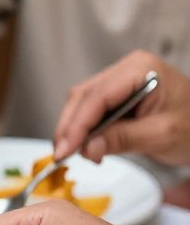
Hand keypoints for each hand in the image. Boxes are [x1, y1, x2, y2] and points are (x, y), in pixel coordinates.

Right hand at [54, 50, 189, 164]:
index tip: (64, 150)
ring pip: (82, 103)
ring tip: (77, 153)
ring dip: (75, 129)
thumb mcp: (161, 135)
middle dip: (71, 127)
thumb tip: (88, 148)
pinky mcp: (117, 94)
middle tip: (64, 155)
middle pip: (83, 97)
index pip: (97, 96)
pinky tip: (87, 145)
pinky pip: (91, 109)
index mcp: (141, 69)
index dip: (76, 125)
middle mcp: (126, 69)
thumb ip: (122, 139)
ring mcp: (120, 80)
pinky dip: (85, 129)